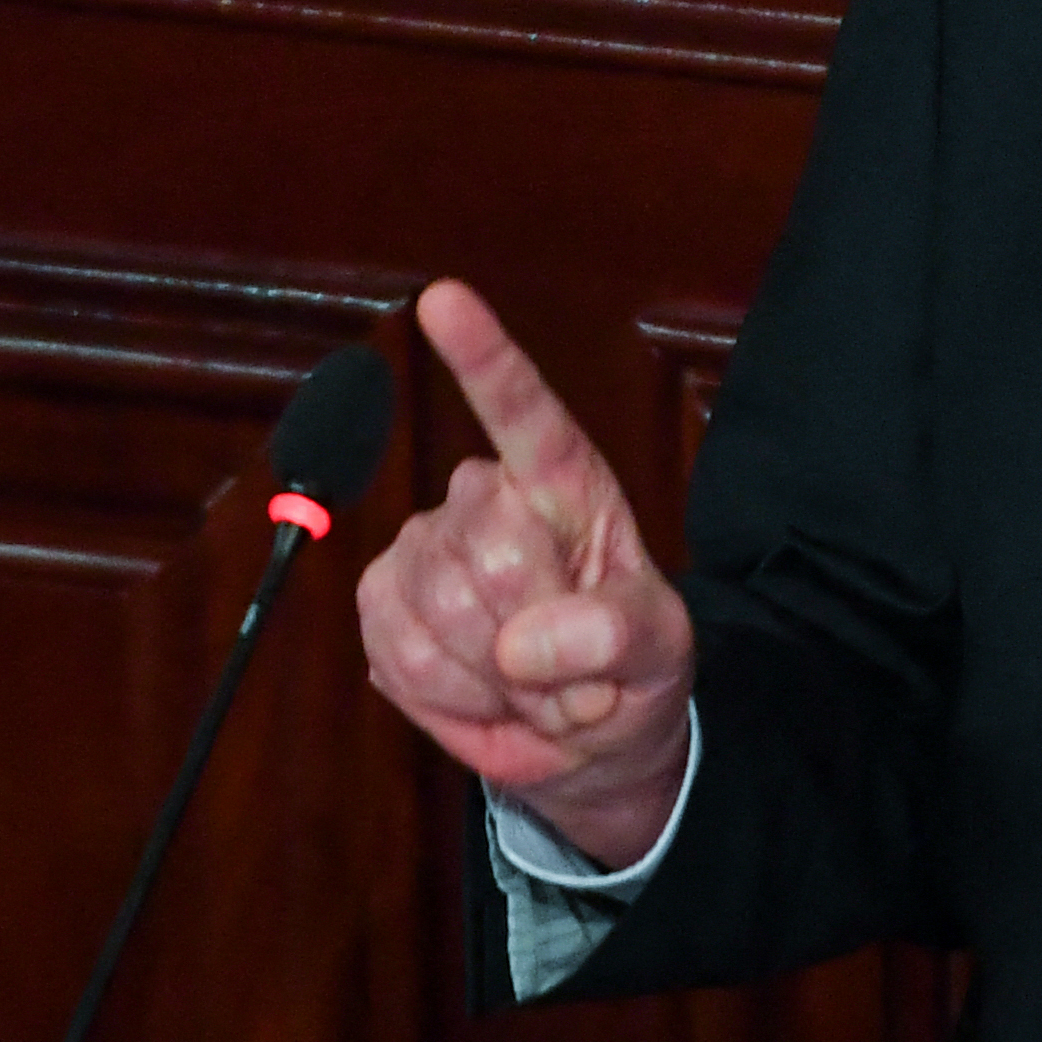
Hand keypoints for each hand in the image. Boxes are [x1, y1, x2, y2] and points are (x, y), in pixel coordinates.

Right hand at [354, 279, 696, 867]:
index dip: (484, 357)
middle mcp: (485, 499)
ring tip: (533, 687)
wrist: (583, 742)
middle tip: (575, 674)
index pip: (524, 412)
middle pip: (489, 555)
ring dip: (496, 680)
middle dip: (536, 640)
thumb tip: (524, 642)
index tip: (443, 298)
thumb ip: (615, 635)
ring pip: (438, 612)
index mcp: (565, 484)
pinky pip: (401, 657)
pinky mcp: (381, 605)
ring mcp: (423, 548)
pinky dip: (452, 698)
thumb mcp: (660, 651)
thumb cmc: (631, 671)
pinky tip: (484, 694)